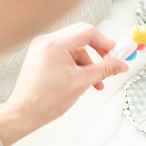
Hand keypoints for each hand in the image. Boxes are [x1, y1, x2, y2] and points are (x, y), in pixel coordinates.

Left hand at [0, 22, 127, 145]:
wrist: (24, 113)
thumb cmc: (44, 101)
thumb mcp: (82, 82)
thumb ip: (105, 69)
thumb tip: (120, 64)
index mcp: (55, 45)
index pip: (88, 32)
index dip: (106, 42)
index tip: (116, 52)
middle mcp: (47, 41)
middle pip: (83, 34)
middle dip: (99, 48)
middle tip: (110, 59)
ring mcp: (44, 47)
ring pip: (76, 45)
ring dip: (89, 60)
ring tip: (94, 79)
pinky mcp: (43, 54)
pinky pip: (67, 52)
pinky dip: (78, 63)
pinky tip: (83, 78)